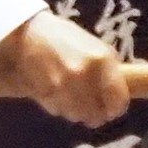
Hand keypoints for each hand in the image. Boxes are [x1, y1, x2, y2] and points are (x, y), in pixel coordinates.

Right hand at [0, 13, 127, 127]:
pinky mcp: (44, 92)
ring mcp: (62, 85)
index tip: (111, 110)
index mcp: (101, 60)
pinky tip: (58, 96)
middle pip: (96, 114)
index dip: (115, 109)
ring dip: (77, 114)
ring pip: (77, 116)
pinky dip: (60, 108)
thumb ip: (109, 72)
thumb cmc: (67, 38)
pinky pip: (58, 111)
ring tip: (74, 103)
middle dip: (95, 115)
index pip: (118, 100)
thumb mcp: (96, 48)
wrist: (29, 32)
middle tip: (93, 111)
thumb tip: (117, 98)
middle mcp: (83, 75)